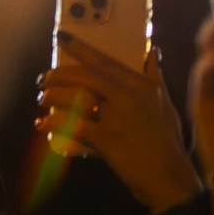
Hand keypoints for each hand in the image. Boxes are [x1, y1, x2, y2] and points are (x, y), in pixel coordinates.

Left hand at [36, 40, 201, 211]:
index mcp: (142, 85)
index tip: (61, 36)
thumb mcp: (165, 105)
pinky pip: (73, 127)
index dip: (81, 47)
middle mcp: (130, 96)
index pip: (106, 61)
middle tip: (43, 79)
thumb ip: (154, 76)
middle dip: (58, 75)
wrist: (170, 178)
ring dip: (53, 99)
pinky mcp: (108, 139)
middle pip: (85, 76)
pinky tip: (43, 125)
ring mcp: (118, 117)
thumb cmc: (166, 142)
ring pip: (76, 98)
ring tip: (43, 101)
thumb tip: (151, 50)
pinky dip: (54, 124)